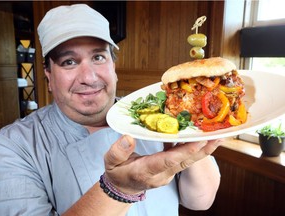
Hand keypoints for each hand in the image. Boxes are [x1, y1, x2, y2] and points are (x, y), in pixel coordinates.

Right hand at [104, 135, 220, 194]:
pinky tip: (202, 138)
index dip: (184, 151)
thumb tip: (129, 137)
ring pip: (188, 161)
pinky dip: (195, 149)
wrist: (124, 187)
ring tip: (217, 136)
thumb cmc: (117, 172)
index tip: (198, 141)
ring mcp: (168, 174)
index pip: (168, 161)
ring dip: (203, 150)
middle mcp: (161, 174)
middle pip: (185, 162)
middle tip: (217, 136)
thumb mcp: (110, 162)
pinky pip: (185, 159)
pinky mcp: (170, 170)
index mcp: (146, 171)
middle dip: (202, 150)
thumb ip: (117, 151)